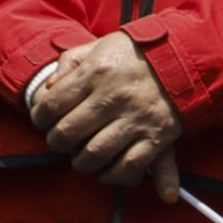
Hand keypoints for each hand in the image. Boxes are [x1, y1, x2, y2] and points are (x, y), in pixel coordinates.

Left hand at [29, 33, 183, 195]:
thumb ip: (69, 64)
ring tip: (81, 159)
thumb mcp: (97, 47)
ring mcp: (137, 119)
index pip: (52, 105)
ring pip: (95, 154)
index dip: (40, 118)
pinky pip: (130, 166)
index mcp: (96, 73)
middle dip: (57, 143)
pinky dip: (114, 175)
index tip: (43, 121)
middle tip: (60, 142)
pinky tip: (106, 174)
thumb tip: (50, 88)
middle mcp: (114, 97)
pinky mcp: (158, 136)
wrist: (183, 55)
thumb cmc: (135, 52)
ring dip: (82, 163)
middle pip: (68, 133)